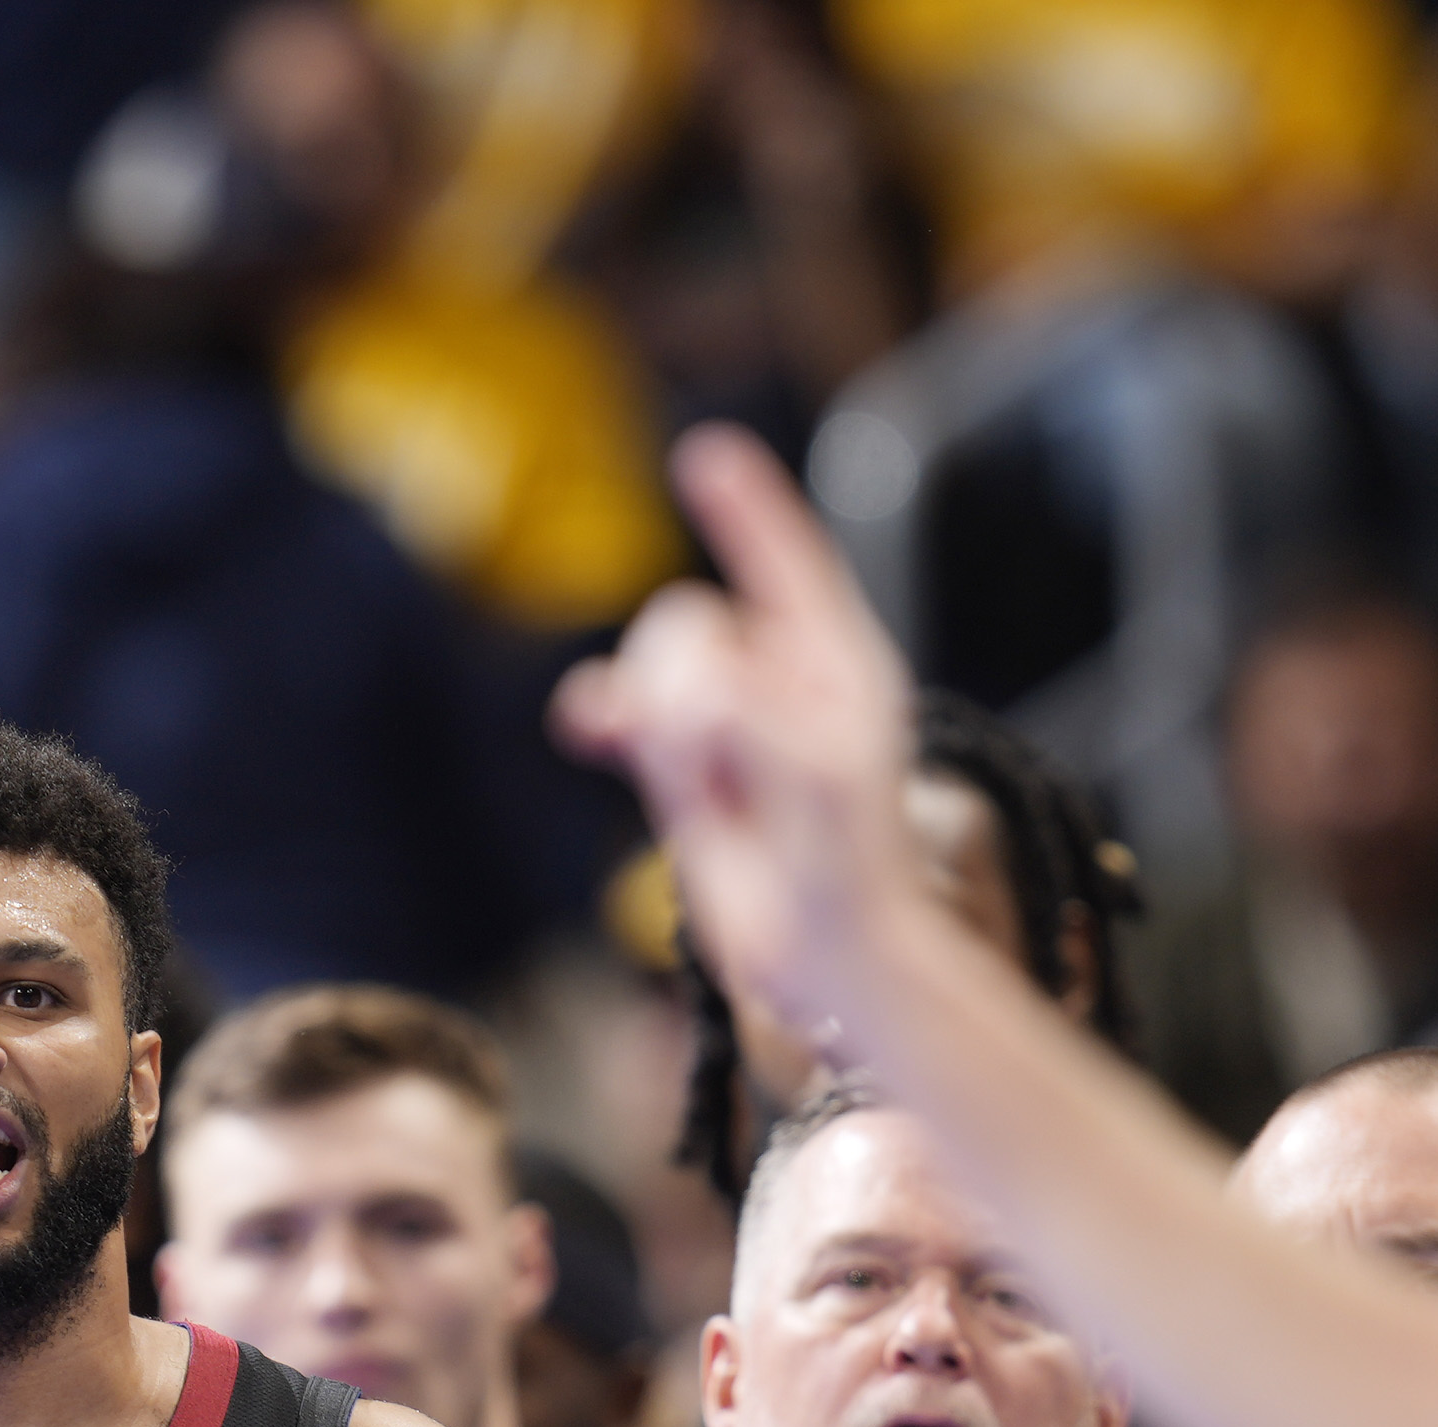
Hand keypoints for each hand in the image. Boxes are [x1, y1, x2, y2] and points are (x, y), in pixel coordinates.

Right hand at [550, 426, 935, 1043]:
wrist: (834, 958)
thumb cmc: (851, 866)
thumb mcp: (813, 777)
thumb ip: (744, 716)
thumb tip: (678, 681)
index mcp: (838, 666)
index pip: (786, 565)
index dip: (746, 511)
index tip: (704, 456)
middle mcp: (783, 682)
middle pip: (695, 625)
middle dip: (683, 681)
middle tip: (721, 769)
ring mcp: (731, 727)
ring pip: (656, 671)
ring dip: (654, 716)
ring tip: (703, 794)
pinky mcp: (691, 775)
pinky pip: (632, 718)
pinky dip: (609, 715)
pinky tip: (585, 721)